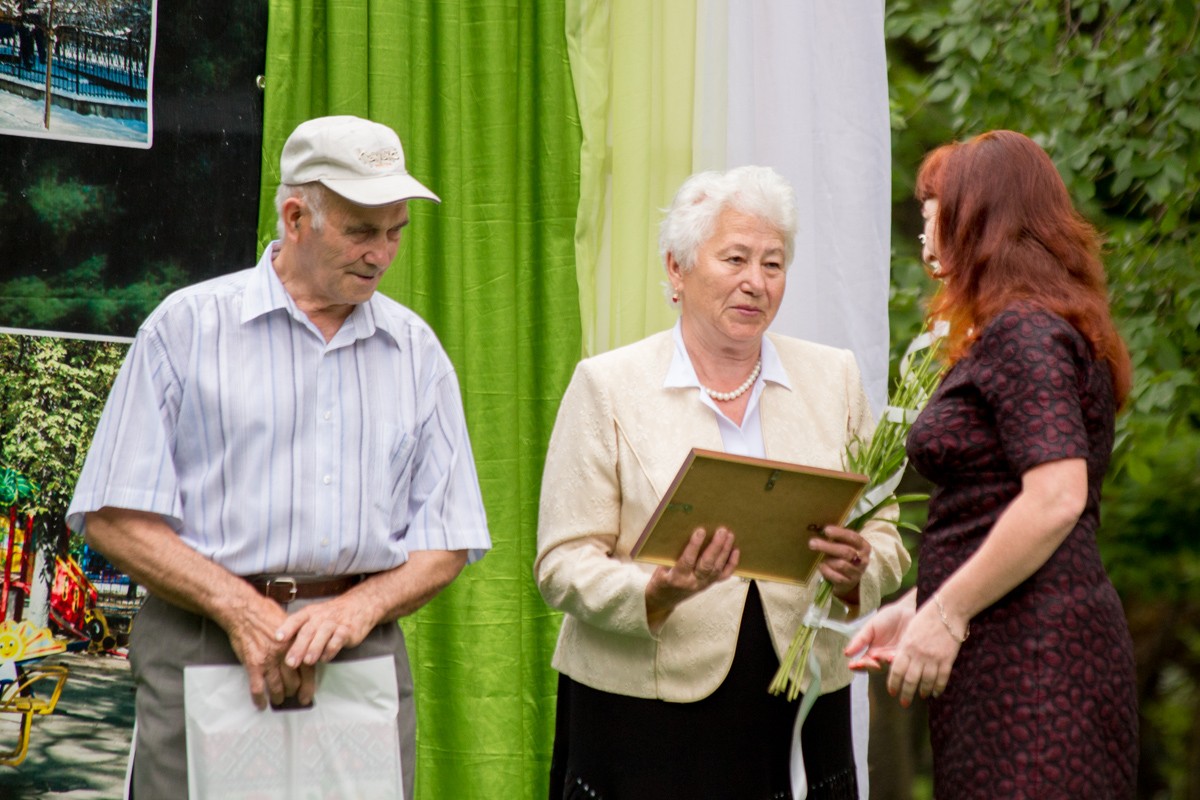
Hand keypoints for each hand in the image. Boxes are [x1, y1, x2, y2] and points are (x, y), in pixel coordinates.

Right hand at [219, 591, 297, 709]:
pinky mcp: (253, 664)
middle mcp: (285, 654)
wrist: (244, 611)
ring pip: (277, 687)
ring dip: (279, 697)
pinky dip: (259, 699)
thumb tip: (305, 651)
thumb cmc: (267, 613)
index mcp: (296, 643)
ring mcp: (268, 660)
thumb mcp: (290, 623)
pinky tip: (261, 704)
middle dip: (294, 692)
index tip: (307, 695)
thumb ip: (298, 639)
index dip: (309, 685)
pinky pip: (257, 687)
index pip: (308, 669)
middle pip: (293, 681)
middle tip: (293, 697)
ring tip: (279, 700)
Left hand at [275, 593, 376, 678]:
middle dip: (298, 647)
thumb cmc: (329, 616)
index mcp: (309, 613)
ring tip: (308, 661)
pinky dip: (331, 649)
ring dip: (315, 648)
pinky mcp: (347, 630)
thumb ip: (299, 631)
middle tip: (290, 662)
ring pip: (323, 634)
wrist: (357, 605)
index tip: (277, 638)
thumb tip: (281, 650)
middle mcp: (320, 616)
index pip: (295, 619)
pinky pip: (338, 640)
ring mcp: (334, 623)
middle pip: (307, 631)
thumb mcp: (313, 617)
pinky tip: (325, 658)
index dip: (286, 628)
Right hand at [645, 527, 739, 629]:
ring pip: (717, 568)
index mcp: (676, 578)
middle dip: (716, 547)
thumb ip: (673, 555)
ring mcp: (702, 585)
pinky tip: (735, 550)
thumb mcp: (661, 567)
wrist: (664, 599)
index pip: (687, 560)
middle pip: (707, 564)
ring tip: (729, 535)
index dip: (694, 546)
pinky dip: (731, 563)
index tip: (700, 531)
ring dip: (725, 551)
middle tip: (722, 531)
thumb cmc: (661, 578)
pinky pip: (723, 576)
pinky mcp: (709, 585)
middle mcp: (692, 583)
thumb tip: (685, 534)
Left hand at [809, 525, 870, 601]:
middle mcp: (863, 559)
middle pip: (846, 551)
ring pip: (841, 565)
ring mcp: (857, 572)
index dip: (840, 533)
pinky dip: (826, 571)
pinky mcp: (849, 583)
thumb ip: (837, 538)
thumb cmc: (845, 557)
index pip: (853, 538)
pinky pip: (836, 577)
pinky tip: (822, 566)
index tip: (826, 530)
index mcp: (863, 546)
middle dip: (828, 547)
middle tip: (812, 543)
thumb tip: (820, 529)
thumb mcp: (845, 545)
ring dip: (828, 560)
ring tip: (821, 558)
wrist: (850, 579)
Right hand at [844, 596, 914, 671]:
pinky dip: (895, 660)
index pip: (862, 664)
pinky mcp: (907, 656)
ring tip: (879, 656)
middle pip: (874, 669)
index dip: (857, 666)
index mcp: (872, 653)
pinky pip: (901, 662)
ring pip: (887, 667)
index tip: (852, 665)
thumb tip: (846, 653)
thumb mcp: (870, 627)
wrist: (905, 610)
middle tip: (866, 662)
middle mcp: (883, 659)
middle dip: (869, 667)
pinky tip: (892, 655)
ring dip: (882, 663)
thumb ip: (860, 640)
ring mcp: (895, 658)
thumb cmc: (887, 618)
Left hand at [881, 599, 962, 706]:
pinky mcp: (947, 659)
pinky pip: (942, 679)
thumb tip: (895, 663)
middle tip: (903, 703)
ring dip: (922, 692)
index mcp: (906, 647)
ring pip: (926, 682)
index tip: (892, 692)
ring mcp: (933, 658)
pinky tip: (935, 693)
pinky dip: (938, 688)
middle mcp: (918, 655)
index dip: (893, 683)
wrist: (947, 610)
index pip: (896, 670)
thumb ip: (904, 648)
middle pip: (909, 680)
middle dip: (905, 693)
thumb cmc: (925, 618)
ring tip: (921, 697)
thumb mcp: (909, 631)